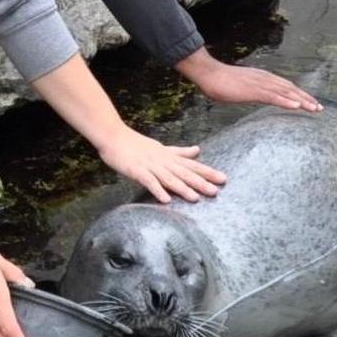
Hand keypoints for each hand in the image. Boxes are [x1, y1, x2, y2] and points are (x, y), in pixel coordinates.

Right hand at [97, 127, 225, 203]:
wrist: (113, 136)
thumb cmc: (136, 143)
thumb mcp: (161, 147)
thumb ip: (179, 151)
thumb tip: (198, 150)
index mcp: (169, 156)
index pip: (191, 164)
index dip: (207, 172)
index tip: (223, 179)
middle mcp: (162, 160)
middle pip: (183, 172)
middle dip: (200, 182)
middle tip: (216, 191)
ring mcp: (149, 165)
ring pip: (168, 177)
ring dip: (182, 188)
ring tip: (195, 198)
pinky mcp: (136, 170)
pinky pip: (148, 181)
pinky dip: (157, 190)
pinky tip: (165, 200)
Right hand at [176, 47, 322, 111]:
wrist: (209, 73)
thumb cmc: (220, 81)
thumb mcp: (239, 87)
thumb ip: (250, 91)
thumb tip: (255, 97)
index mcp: (262, 77)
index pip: (285, 86)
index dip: (299, 94)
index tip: (310, 102)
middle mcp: (264, 78)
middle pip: (290, 89)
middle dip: (306, 98)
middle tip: (320, 108)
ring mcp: (259, 84)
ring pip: (286, 92)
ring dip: (302, 101)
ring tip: (314, 108)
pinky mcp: (253, 90)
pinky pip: (273, 97)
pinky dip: (286, 102)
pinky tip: (296, 107)